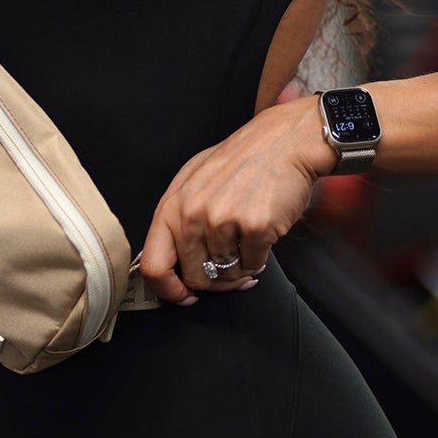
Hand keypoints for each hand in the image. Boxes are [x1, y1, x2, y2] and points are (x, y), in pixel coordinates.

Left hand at [138, 91, 333, 302]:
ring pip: (226, 274)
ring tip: (246, 242)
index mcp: (172, 206)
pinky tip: (262, 235)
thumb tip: (172, 263)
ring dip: (239, 267)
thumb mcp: (194, 182)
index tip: (184, 296)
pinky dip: (259, 257)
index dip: (169, 290)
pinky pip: (253, 264)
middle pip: (195, 277)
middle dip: (214, 281)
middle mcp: (192, 215)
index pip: (154, 266)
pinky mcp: (254, 227)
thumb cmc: (240, 160)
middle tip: (230, 271)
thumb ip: (178, 220)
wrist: (283, 142)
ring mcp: (223, 221)